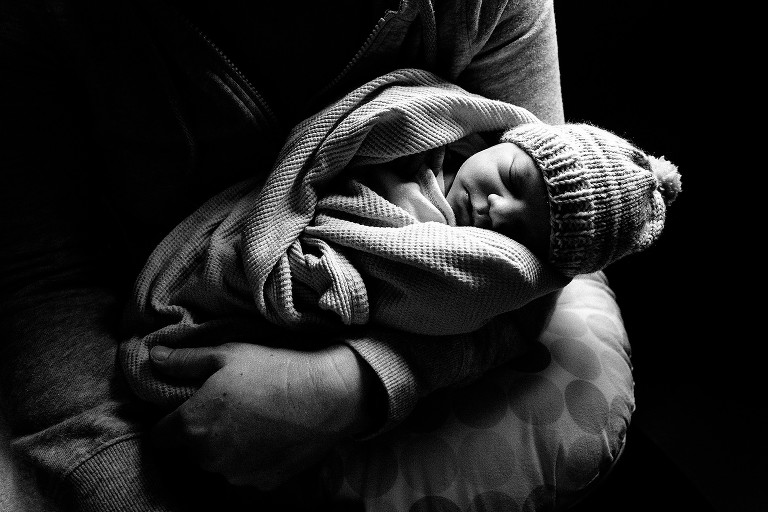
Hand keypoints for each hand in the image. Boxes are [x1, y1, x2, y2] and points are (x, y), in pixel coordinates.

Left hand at [149, 342, 381, 488]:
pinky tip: (271, 437)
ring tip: (254, 422)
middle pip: (191, 452)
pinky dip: (253, 460)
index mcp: (192, 426)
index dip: (171, 422)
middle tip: (228, 409)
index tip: (190, 408)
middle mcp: (208, 457)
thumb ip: (185, 361)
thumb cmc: (273, 370)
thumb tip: (154, 358)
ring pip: (219, 464)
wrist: (326, 395)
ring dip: (227, 449)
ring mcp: (236, 474)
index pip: (160, 437)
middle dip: (202, 434)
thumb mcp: (226, 354)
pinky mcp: (263, 484)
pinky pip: (247, 474)